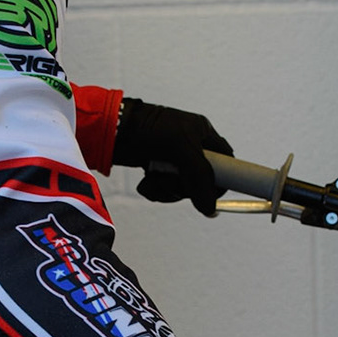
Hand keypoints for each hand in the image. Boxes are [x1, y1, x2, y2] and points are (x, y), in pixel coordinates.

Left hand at [111, 98, 232, 215]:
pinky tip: (146, 181)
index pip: (226, 161)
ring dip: (167, 189)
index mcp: (203, 133)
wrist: (111, 129)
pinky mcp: (156, 168)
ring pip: (182, 188)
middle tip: (173, 181)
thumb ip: (199, 177)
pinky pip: (164, 189)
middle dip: (185, 187)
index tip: (209, 191)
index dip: (220, 179)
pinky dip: (155, 190)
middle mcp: (191, 146)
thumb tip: (211, 208)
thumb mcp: (180, 148)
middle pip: (202, 181)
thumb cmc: (148, 129)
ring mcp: (173, 159)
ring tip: (154, 178)